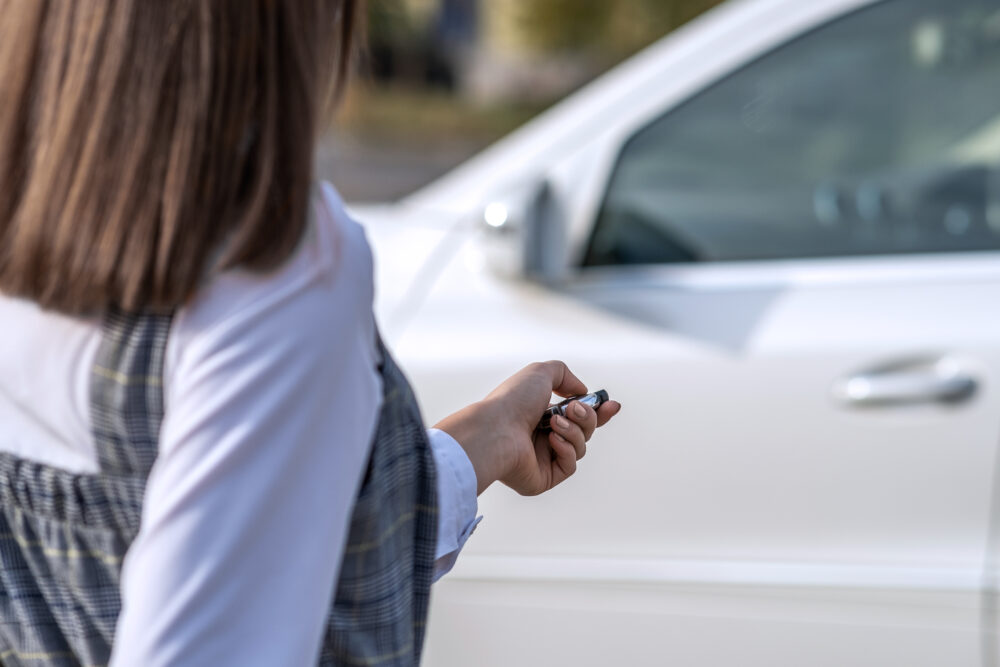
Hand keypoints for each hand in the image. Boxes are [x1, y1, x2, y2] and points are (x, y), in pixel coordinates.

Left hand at [433, 361, 620, 495]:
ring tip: (554, 423)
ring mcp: (543, 459)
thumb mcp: (541, 373)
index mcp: (540, 415)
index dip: (598, 411)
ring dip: (574, 431)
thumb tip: (581, 391)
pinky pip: (570, 465)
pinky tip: (552, 441)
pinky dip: (567, 450)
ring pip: (581, 447)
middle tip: (574, 409)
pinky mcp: (544, 478)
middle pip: (585, 431)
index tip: (612, 405)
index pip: (577, 416)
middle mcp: (542, 437)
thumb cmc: (513, 400)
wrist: (496, 429)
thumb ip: (565, 375)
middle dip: (588, 418)